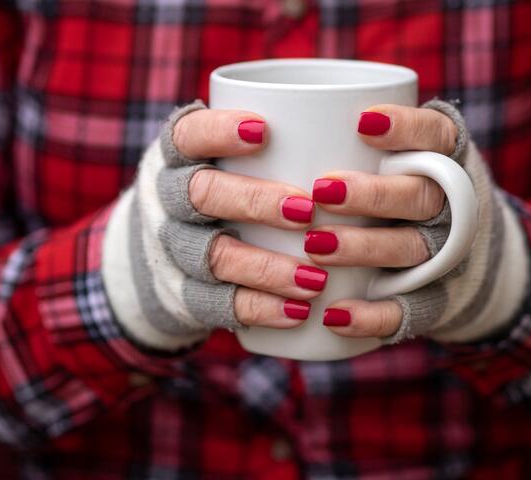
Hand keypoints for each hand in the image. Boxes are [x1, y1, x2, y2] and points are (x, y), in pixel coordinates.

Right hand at [133, 101, 329, 341]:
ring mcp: (175, 250)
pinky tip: (298, 313)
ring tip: (316, 278)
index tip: (263, 131)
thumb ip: (273, 143)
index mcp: (178, 157)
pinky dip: (260, 308)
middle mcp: (168, 201)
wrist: (164, 251)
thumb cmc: (222, 190)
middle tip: (306, 210)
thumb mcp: (227, 158)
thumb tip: (365, 120)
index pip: (188, 136)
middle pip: (201, 195)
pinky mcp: (186, 293)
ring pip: (212, 257)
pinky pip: (217, 304)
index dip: (218, 132)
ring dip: (266, 268)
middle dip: (254, 201)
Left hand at [309, 101, 525, 343]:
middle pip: (420, 196)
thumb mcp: (403, 158)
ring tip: (314, 247)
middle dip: (372, 194)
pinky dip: (372, 315)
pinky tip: (334, 315)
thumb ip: (358, 140)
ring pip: (410, 250)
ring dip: (363, 247)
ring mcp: (445, 255)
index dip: (406, 128)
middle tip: (321, 191)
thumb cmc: (407, 192)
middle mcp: (452, 206)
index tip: (362, 123)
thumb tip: (273, 111)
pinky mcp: (433, 300)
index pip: (436, 136)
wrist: (470, 261)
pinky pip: (408, 311)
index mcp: (446, 162)